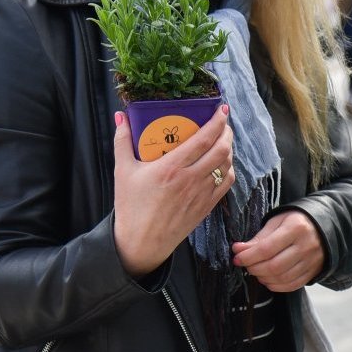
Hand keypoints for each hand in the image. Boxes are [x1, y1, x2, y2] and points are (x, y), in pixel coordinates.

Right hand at [111, 106, 234, 276]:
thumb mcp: (122, 171)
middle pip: (221, 150)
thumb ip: (122, 141)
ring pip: (227, 166)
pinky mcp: (206, 207)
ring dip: (229, 149)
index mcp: (171, 168)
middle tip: (223, 122)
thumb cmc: (130, 206)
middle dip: (226, 132)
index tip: (221, 109)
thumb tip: (121, 117)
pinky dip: (229, 169)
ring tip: (223, 140)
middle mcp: (190, 180)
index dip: (217, 122)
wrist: (141, 242)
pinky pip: (227, 183)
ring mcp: (201, 194)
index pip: (203, 139)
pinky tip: (223, 163)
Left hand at [232, 210, 324, 292]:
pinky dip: (276, 286)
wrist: (324, 226)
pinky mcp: (313, 271)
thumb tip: (239, 251)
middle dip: (254, 268)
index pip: (267, 248)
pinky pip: (292, 285)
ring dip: (263, 278)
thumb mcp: (278, 221)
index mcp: (296, 228)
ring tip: (256, 271)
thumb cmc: (296, 221)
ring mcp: (311, 261)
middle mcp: (306, 246)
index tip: (237, 257)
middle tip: (246, 265)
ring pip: (282, 278)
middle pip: (274, 266)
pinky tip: (268, 279)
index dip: (248, 256)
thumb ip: (259, 238)